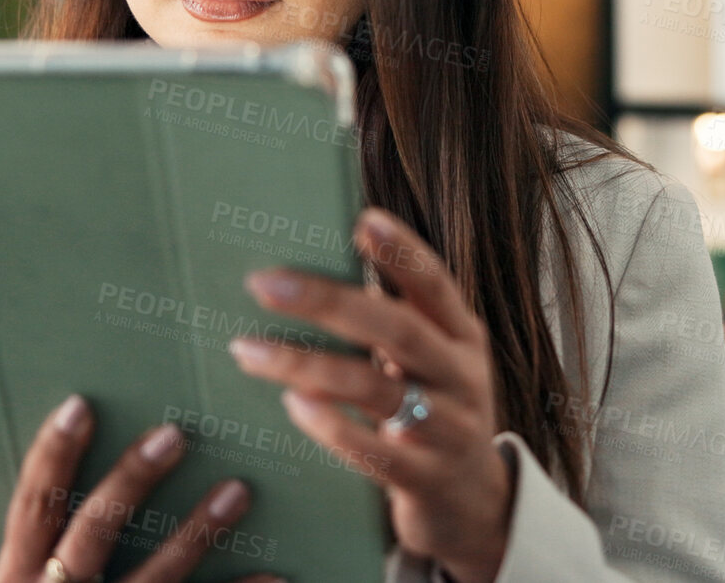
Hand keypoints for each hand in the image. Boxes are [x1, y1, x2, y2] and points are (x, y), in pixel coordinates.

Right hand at [0, 394, 284, 582]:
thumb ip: (15, 557)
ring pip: (157, 582)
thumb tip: (39, 504)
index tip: (81, 404)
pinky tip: (276, 579)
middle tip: (176, 432)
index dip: (54, 454)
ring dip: (199, 533)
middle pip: (95, 530)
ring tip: (239, 490)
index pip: (31, 506)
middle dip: (134, 478)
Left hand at [229, 206, 514, 582]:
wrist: (475, 505)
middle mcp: (461, 377)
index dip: (403, 252)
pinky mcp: (425, 479)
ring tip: (249, 350)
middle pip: (397, 330)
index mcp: (462, 337)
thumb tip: (311, 273)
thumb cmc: (434, 414)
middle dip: (327, 302)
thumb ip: (392, 323)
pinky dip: (332, 427)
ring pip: (377, 390)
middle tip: (264, 283)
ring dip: (308, 366)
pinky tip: (293, 405)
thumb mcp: (432, 363)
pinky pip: (375, 452)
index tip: (362, 220)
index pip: (436, 284)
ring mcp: (448, 430)